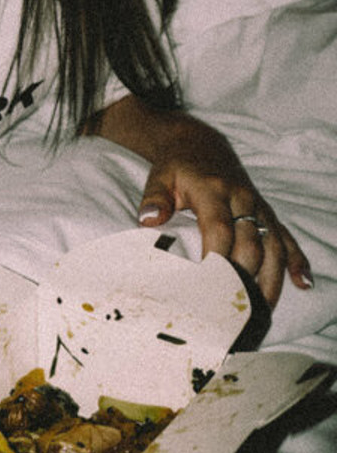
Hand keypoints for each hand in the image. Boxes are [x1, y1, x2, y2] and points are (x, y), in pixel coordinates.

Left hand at [91, 96, 311, 306]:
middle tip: (232, 308)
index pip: (219, 228)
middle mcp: (241, 198)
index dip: (216, 257)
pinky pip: (286, 237)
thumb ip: (154, 199)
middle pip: (250, 242)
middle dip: (244, 276)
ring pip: (273, 244)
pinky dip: (296, 260)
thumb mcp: (159, 178)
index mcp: (212, 190)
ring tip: (263, 309)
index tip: (208, 287)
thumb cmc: (177, 168)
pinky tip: (303, 283)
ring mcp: (257, 206)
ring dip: (271, 278)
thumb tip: (149, 219)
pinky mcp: (266, 212)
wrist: (199, 144)